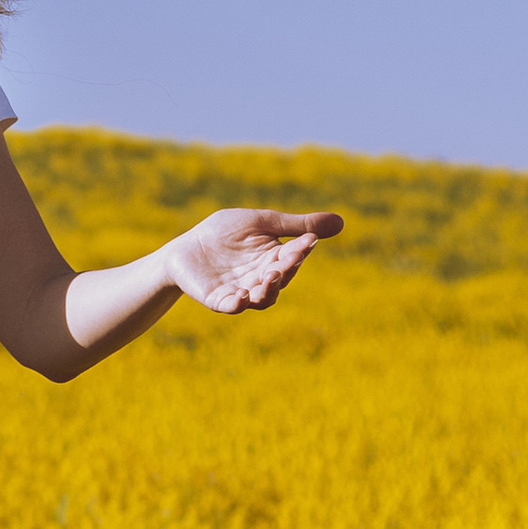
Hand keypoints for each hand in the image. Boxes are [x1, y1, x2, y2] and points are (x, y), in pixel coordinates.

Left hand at [164, 207, 343, 314]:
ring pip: (262, 297)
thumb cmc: (224, 232)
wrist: (185, 247)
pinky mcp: (219, 300)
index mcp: (275, 259)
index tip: (307, 241)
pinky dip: (239, 303)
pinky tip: (243, 295)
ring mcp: (241, 291)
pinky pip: (232, 306)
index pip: (293, 257)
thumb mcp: (263, 222)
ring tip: (270, 276)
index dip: (300, 251)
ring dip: (268, 289)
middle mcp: (262, 279)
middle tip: (288, 259)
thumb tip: (341, 223)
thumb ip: (297, 225)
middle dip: (286, 270)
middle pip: (280, 279)